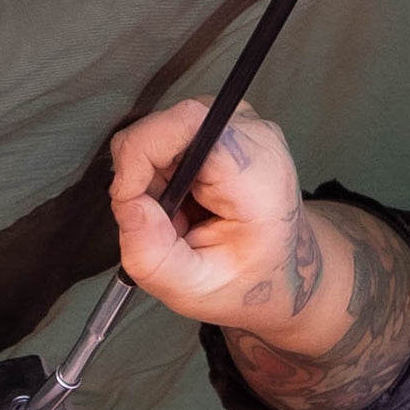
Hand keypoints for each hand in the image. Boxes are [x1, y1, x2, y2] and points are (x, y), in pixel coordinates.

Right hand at [108, 101, 351, 356]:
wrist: (283, 268)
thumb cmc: (245, 281)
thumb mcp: (192, 290)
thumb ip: (152, 257)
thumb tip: (127, 204)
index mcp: (257, 176)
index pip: (187, 123)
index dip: (141, 154)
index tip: (131, 200)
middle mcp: (255, 136)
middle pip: (167, 127)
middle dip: (144, 174)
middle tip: (165, 221)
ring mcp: (244, 122)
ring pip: (165, 128)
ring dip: (155, 173)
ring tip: (180, 213)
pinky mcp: (229, 120)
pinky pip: (175, 131)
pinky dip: (167, 167)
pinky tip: (188, 196)